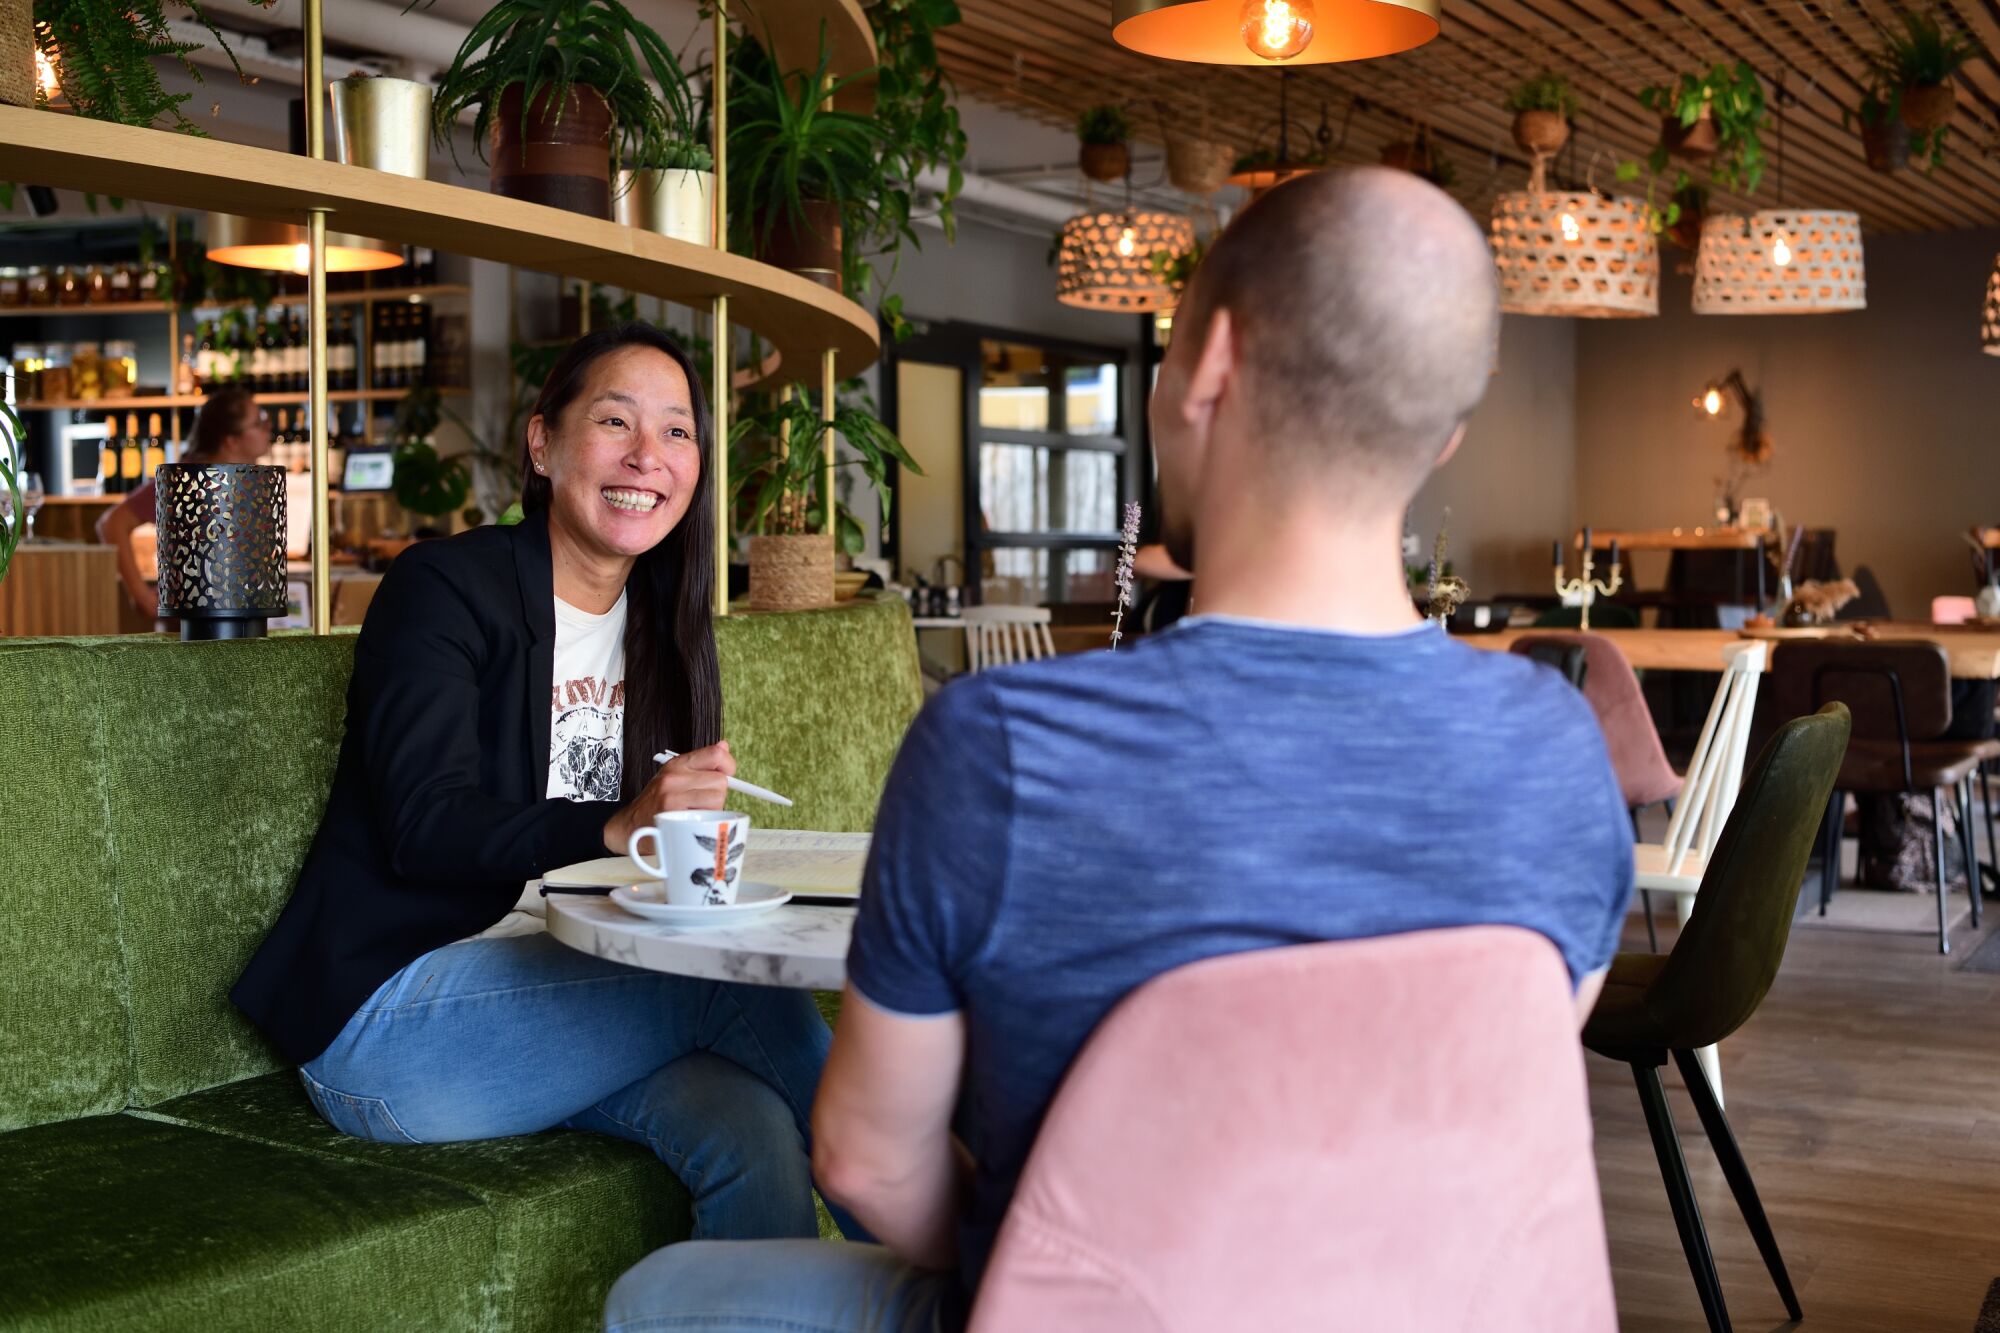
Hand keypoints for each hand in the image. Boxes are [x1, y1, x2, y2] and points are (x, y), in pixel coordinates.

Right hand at [603, 742, 735, 852]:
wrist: (629, 826)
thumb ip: (700, 764)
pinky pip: (706, 815)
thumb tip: (724, 746)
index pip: (716, 753)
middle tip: (702, 802)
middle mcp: (674, 776)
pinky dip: (704, 821)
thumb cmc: (656, 803)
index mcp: (677, 764)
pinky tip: (689, 822)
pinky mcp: (673, 815)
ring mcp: (672, 795)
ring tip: (695, 813)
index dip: (728, 765)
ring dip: (713, 809)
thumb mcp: (675, 777)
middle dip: (718, 794)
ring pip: (717, 799)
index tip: (725, 775)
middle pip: (721, 781)